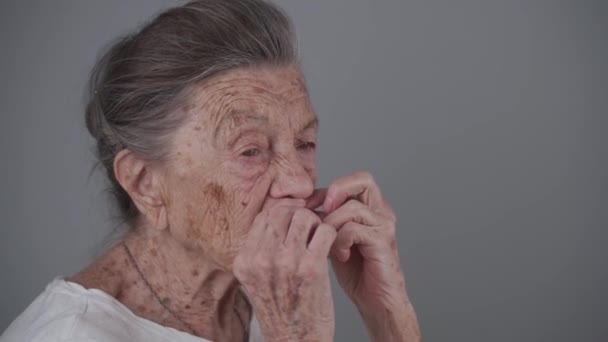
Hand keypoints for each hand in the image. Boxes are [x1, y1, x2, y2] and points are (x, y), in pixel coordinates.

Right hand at [233, 199, 336, 341]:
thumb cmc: (281, 311)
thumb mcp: (257, 280)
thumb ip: (260, 250)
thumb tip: (275, 215)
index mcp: (245, 260)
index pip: (264, 215)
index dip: (283, 211)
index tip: (295, 217)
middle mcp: (262, 259)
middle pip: (283, 211)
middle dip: (300, 214)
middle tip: (310, 226)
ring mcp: (286, 262)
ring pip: (305, 216)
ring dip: (316, 223)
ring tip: (319, 237)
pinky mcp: (311, 268)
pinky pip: (325, 231)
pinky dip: (331, 234)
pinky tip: (329, 247)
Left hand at [308, 171, 420, 340]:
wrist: (377, 301)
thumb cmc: (356, 271)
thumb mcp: (334, 238)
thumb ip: (325, 220)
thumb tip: (299, 205)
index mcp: (370, 207)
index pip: (349, 182)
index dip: (324, 190)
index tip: (305, 207)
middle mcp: (381, 211)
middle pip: (364, 179)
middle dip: (337, 191)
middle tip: (321, 210)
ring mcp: (384, 225)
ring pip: (353, 207)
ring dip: (332, 224)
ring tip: (326, 244)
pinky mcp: (384, 241)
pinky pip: (354, 229)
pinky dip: (340, 241)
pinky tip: (340, 255)